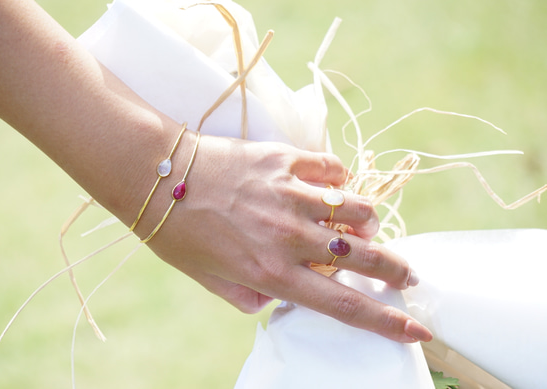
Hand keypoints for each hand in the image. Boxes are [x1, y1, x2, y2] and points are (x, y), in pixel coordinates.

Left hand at [142, 134, 431, 342]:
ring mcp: (289, 195)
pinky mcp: (283, 161)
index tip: (417, 329)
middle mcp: (288, 236)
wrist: (158, 178)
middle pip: (364, 257)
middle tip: (407, 275)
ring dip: (366, 223)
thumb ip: (253, 296)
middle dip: (396, 270)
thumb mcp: (213, 280)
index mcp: (271, 273)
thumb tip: (281, 297)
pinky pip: (331, 170)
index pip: (344, 305)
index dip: (386, 322)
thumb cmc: (180, 234)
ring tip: (360, 228)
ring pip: (356, 210)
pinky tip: (331, 187)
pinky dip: (339, 181)